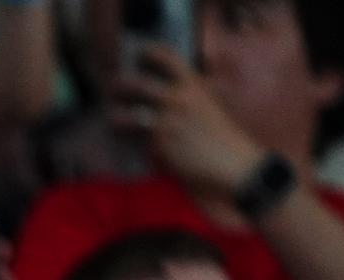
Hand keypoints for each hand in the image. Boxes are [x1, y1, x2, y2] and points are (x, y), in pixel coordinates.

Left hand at [111, 46, 268, 200]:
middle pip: (134, 84)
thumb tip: (166, 92)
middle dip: (118, 87)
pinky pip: (132, 140)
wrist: (231, 162)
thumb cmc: (221, 135)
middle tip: (112, 89)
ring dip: (115, 117)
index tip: (138, 54)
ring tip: (113, 119)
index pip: (167, 58)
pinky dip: (126, 140)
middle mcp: (176, 98)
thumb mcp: (207, 105)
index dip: (148, 53)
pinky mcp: (157, 144)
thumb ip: (188, 96)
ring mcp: (165, 121)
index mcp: (192, 85)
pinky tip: (124, 140)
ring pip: (124, 115)